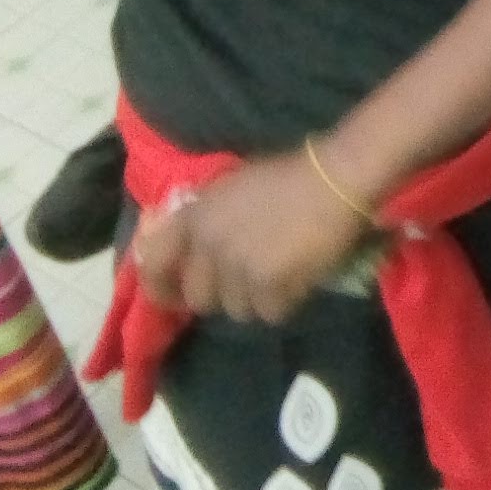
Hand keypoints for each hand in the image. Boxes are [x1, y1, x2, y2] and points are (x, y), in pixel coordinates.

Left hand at [132, 149, 374, 325]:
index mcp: (195, 216)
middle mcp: (208, 243)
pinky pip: (269, 313)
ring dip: (258, 300)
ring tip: (281, 276)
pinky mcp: (268, 284)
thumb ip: (208, 220)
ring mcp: (237, 266)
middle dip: (224, 296)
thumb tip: (196, 254)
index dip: (161, 288)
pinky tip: (299, 279)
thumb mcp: (234, 189)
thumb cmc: (290, 176)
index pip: (154, 264)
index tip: (175, 299)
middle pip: (200, 298)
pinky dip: (285, 302)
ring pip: (236, 310)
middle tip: (249, 284)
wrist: (336, 177)